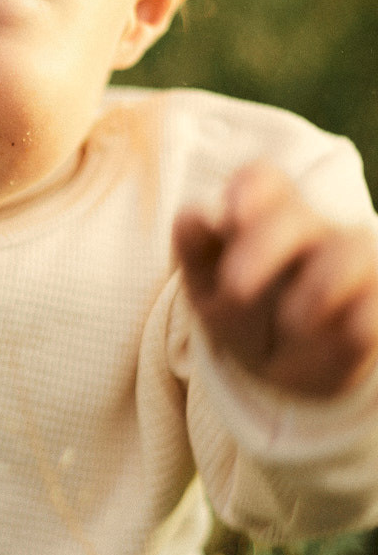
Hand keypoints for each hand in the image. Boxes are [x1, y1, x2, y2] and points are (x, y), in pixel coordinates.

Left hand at [173, 160, 377, 398]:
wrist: (291, 372)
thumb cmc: (247, 316)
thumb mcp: (211, 292)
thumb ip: (198, 252)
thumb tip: (194, 216)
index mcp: (267, 219)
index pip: (263, 181)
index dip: (251, 189)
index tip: (232, 214)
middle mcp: (315, 233)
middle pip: (297, 215)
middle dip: (263, 246)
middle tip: (235, 287)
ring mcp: (354, 265)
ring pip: (352, 248)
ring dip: (319, 287)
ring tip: (292, 324)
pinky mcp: (377, 304)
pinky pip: (377, 304)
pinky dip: (362, 319)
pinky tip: (343, 336)